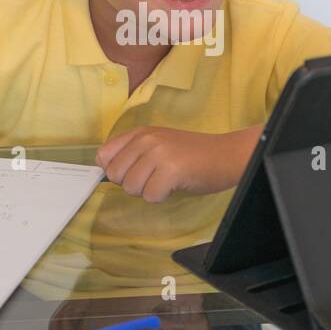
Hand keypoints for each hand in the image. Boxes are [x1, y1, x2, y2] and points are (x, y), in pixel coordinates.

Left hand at [95, 126, 258, 202]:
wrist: (227, 155)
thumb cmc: (193, 155)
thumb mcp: (159, 144)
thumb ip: (133, 153)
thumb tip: (106, 171)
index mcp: (140, 132)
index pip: (104, 155)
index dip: (115, 170)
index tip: (133, 173)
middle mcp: (146, 139)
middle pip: (115, 175)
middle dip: (133, 184)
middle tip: (155, 178)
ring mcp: (158, 153)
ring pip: (131, 188)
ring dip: (148, 191)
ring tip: (166, 180)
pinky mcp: (171, 170)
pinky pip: (150, 196)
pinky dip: (162, 197)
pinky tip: (175, 185)